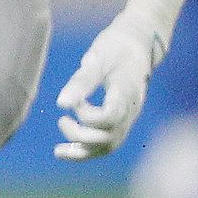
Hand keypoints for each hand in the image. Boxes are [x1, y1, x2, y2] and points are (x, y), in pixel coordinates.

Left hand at [52, 17, 160, 158]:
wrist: (138, 45)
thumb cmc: (116, 48)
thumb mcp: (97, 58)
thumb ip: (81, 82)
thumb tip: (61, 104)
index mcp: (126, 93)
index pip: (109, 117)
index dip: (87, 115)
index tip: (73, 103)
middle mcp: (130, 111)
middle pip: (108, 138)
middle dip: (80, 135)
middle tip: (62, 120)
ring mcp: (128, 117)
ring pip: (109, 146)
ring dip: (83, 152)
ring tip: (59, 151)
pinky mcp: (122, 120)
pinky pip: (109, 142)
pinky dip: (89, 149)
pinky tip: (69, 149)